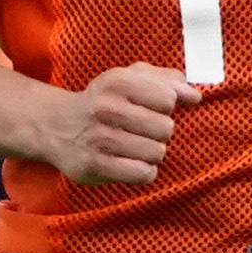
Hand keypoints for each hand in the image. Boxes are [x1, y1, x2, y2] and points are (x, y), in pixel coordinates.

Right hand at [27, 63, 191, 186]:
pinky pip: (143, 173)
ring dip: (151, 152)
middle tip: (139, 130)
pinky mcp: (96, 166)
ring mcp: (100, 139)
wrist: (57, 125)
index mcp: (117, 82)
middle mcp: (106, 108)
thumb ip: (166, 81)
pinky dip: (143, 170)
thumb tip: (195, 96)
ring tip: (133, 146)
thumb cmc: (103, 101)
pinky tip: (130, 162)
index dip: (164, 106)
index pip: (168, 99)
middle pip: (166, 128)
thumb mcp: (129, 78)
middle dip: (159, 132)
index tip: (148, 108)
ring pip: (157, 153)